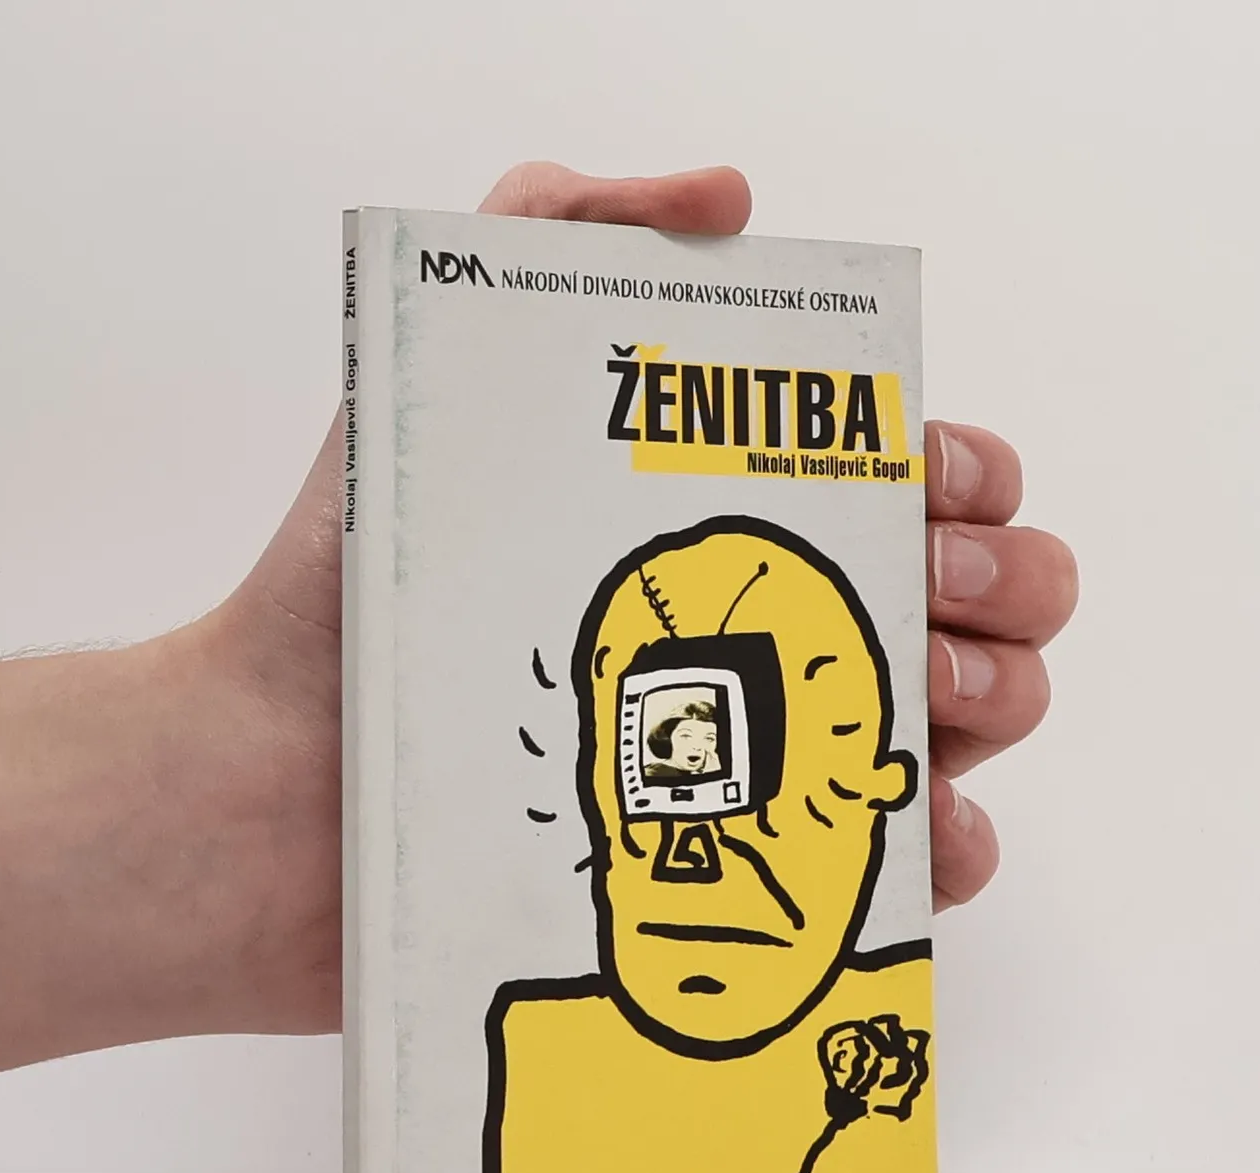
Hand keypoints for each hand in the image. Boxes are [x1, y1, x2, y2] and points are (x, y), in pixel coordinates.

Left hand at [206, 161, 1077, 1030]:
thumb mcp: (436, 371)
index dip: (961, 468)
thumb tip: (726, 196)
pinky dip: (946, 853)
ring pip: (967, 730)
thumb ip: (557, 231)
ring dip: (992, 700)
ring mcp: (761, 770)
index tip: (915, 475)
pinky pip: (898, 880)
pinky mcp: (738, 887)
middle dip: (996, 577)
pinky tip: (912, 826)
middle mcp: (762, 640)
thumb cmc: (343, 598)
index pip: (921, 480)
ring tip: (912, 701)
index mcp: (724, 522)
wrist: (263, 800)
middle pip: (978, 600)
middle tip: (911, 583)